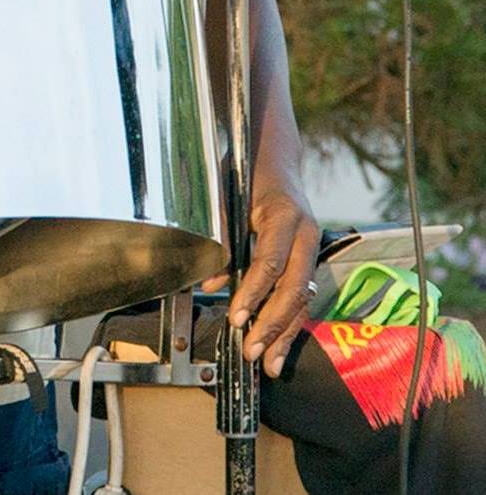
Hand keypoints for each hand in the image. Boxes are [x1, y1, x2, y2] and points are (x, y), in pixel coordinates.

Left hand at [201, 182, 319, 376]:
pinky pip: (302, 296)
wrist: (275, 157)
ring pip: (302, 299)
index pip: (270, 263)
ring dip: (285, 333)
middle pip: (293, 288)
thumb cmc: (245, 174)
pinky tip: (280, 347)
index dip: (252, 292)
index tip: (235, 317)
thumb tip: (210, 284)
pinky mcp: (308, 260)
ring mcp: (312, 248)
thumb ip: (220, 239)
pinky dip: (290, 323)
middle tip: (251, 350)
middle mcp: (307, 235)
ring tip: (271, 365)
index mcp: (286, 216)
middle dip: (272, 324)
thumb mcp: (227, 197)